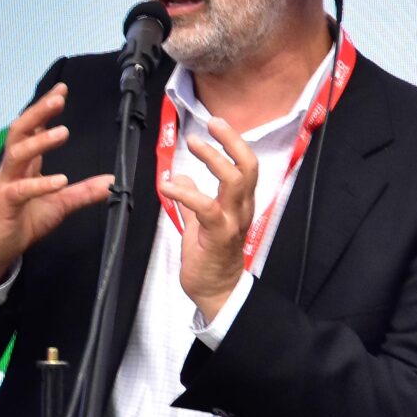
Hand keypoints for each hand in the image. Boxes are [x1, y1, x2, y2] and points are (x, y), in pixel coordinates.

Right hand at [0, 83, 113, 288]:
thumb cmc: (22, 221)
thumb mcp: (59, 204)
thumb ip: (83, 191)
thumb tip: (111, 182)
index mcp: (24, 165)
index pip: (33, 129)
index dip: (44, 109)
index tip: (61, 90)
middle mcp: (12, 169)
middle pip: (20, 132)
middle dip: (38, 113)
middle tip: (58, 99)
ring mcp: (6, 184)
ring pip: (17, 154)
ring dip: (39, 142)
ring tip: (62, 132)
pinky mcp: (5, 203)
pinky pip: (21, 189)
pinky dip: (41, 184)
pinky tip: (60, 180)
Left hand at [164, 114, 255, 320]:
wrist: (217, 292)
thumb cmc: (210, 258)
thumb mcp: (199, 224)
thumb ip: (193, 201)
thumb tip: (184, 179)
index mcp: (239, 204)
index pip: (245, 166)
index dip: (233, 142)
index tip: (216, 124)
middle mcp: (242, 209)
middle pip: (248, 167)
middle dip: (231, 142)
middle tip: (211, 124)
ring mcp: (233, 222)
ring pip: (234, 182)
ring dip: (214, 160)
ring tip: (194, 144)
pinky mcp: (219, 236)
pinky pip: (207, 209)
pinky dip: (187, 194)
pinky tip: (168, 186)